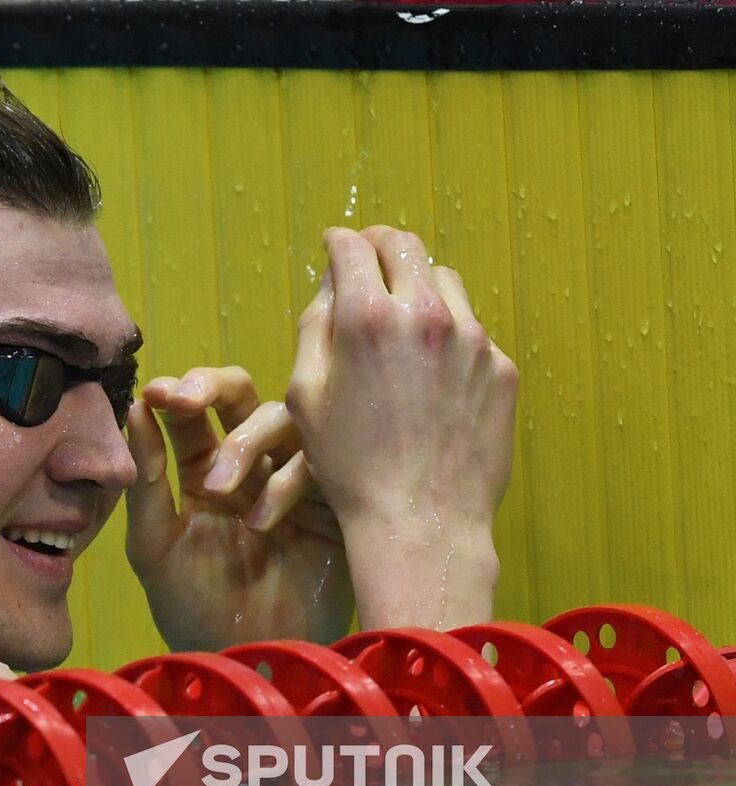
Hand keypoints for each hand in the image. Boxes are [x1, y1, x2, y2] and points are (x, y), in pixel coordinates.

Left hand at [125, 366, 354, 650]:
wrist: (246, 659)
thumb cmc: (193, 608)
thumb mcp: (154, 545)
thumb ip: (146, 480)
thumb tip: (136, 407)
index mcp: (205, 470)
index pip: (196, 411)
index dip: (178, 392)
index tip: (158, 392)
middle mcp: (251, 467)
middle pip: (243, 396)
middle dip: (213, 386)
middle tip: (186, 398)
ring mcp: (293, 481)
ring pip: (284, 420)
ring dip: (246, 443)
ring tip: (217, 489)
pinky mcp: (332, 504)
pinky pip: (319, 464)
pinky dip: (288, 481)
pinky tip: (263, 522)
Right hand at [286, 226, 517, 629]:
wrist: (422, 521)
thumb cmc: (351, 466)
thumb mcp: (306, 397)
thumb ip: (315, 329)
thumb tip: (332, 286)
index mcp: (368, 318)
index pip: (353, 247)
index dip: (337, 241)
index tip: (334, 245)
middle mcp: (426, 315)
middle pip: (405, 246)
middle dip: (380, 245)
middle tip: (367, 258)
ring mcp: (472, 340)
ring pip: (444, 283)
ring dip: (417, 286)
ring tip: (400, 318)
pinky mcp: (500, 369)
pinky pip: (471, 332)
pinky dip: (447, 335)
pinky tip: (430, 373)